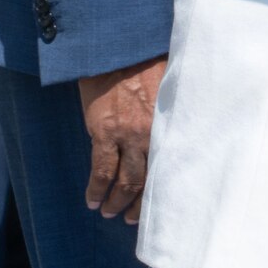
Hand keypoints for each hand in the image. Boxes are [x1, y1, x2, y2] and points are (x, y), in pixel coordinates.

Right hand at [77, 55, 167, 222]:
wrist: (119, 49)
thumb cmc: (149, 63)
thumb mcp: (170, 89)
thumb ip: (171, 114)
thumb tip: (175, 133)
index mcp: (170, 124)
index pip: (172, 165)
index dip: (166, 188)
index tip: (163, 203)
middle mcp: (153, 134)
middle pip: (149, 180)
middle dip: (140, 203)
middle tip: (133, 218)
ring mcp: (128, 135)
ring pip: (125, 181)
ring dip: (117, 201)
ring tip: (111, 212)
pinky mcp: (104, 132)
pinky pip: (100, 170)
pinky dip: (96, 189)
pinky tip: (92, 200)